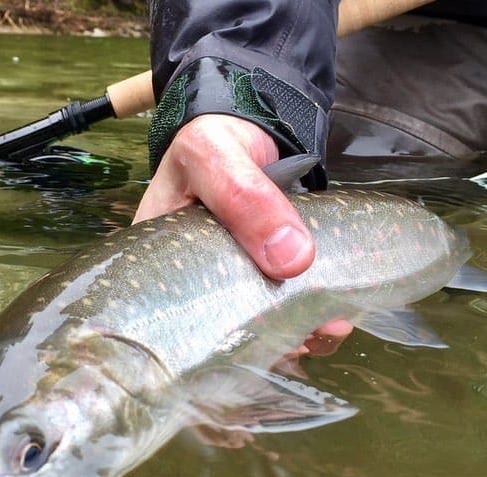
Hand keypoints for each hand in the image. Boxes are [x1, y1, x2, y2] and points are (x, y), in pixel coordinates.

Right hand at [136, 114, 352, 355]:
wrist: (247, 126)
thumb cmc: (212, 141)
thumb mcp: (215, 157)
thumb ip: (244, 199)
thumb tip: (292, 259)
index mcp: (155, 265)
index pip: (174, 320)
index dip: (215, 339)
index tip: (261, 339)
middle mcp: (189, 283)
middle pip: (222, 330)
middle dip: (267, 339)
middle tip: (307, 337)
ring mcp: (228, 282)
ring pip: (257, 322)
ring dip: (295, 330)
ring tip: (328, 326)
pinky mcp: (261, 275)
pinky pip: (282, 305)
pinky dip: (308, 313)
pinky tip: (331, 316)